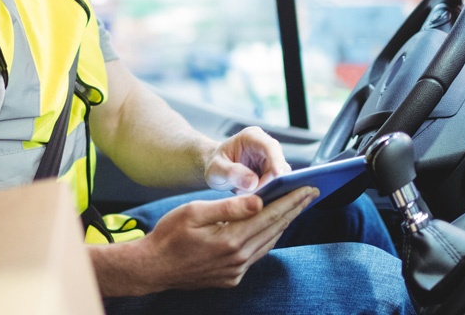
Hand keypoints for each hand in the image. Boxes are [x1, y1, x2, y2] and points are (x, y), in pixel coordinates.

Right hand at [130, 186, 318, 292]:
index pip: (269, 215)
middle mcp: (237, 258)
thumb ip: (229, 207)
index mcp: (230, 239)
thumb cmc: (169, 235)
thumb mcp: (194, 212)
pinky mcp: (231, 277)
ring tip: (297, 207)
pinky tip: (273, 228)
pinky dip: (268, 238)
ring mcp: (235, 270)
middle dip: (294, 209)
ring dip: (284, 224)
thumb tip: (259, 200)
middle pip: (274, 229)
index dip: (291, 200)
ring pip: (268, 243)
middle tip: (312, 194)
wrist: (153, 267)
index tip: (307, 188)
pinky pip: (257, 255)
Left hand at [205, 126, 291, 192]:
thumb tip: (253, 183)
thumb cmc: (215, 165)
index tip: (278, 175)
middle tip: (251, 194)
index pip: (269, 146)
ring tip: (246, 194)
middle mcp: (265, 146)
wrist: (217, 170)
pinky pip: (277, 185)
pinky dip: (268, 192)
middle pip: (279, 164)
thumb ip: (232, 173)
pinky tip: (254, 197)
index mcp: (251, 137)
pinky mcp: (272, 173)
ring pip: (281, 177)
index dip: (276, 160)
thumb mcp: (216, 169)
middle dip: (270, 182)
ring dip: (268, 189)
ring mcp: (271, 159)